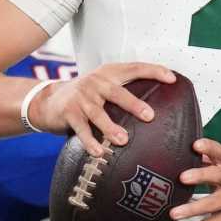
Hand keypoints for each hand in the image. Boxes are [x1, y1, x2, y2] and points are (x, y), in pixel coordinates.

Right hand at [29, 62, 175, 156]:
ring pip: (98, 114)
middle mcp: (95, 82)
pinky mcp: (69, 112)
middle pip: (117, 92)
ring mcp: (81, 97)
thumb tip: (157, 109)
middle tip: (149, 116)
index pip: (134, 68)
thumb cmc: (85, 96)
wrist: (48, 100)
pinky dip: (90, 141)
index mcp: (109, 73)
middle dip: (133, 104)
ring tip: (123, 140)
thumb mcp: (103, 86)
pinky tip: (98, 152)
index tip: (172, 79)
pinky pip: (81, 129)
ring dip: (111, 127)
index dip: (153, 71)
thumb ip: (123, 91)